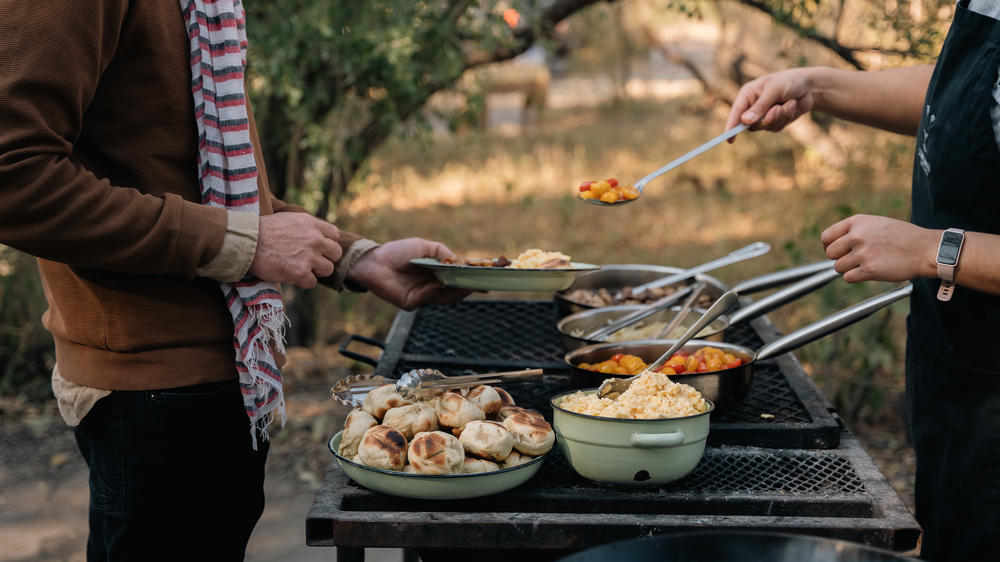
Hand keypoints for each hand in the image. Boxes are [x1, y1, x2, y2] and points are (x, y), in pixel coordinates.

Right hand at [248, 212, 342, 287]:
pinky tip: (291, 276)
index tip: (317, 248)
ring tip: (299, 268)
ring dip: (315, 271)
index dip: (326, 243)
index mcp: (312, 223)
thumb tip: (318, 236)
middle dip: (324, 258)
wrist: (246, 242)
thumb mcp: (289, 219)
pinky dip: (303, 282)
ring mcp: (309, 256)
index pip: (334, 235)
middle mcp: (315, 238)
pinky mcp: (300, 272)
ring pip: (327, 269)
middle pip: (335, 253)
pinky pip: (312, 282)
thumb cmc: (262, 231)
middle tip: (310, 261)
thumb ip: (306, 227)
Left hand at [346, 238, 471, 309]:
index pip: (457, 278)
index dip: (471, 279)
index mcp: (435, 273)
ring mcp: (422, 296)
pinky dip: (435, 291)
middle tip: (481, 283)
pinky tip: (440, 283)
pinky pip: (428, 298)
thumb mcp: (426, 247)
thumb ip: (444, 253)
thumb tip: (462, 263)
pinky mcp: (412, 303)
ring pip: (444, 298)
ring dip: (456, 291)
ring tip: (468, 285)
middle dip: (468, 287)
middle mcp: (431, 286)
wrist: (374, 260)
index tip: (486, 278)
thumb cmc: (398, 251)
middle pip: (454, 290)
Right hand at [725, 67, 817, 139]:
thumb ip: (760, 106)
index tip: (729, 139)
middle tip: (777, 110)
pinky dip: (786, 118)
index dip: (731, 126)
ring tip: (789, 103)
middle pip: (751, 125)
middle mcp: (753, 106)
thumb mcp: (774, 90)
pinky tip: (792, 105)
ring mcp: (764, 115)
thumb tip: (745, 121)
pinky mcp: (775, 121)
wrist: (810, 86)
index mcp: (748, 94)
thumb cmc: (789, 81)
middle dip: (767, 119)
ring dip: (780, 117)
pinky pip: (776, 128)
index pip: (736, 113)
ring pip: (766, 127)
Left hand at [821, 214, 937, 282]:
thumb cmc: (903, 237)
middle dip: (839, 258)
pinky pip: (848, 278)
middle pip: (830, 253)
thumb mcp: (876, 224)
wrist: (926, 249)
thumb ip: (855, 231)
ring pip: (838, 267)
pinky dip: (856, 277)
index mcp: (856, 222)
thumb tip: (833, 244)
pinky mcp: (869, 270)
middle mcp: (857, 236)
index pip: (827, 236)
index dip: (829, 246)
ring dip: (849, 269)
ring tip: (866, 264)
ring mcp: (862, 253)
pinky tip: (870, 272)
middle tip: (854, 260)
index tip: (835, 252)